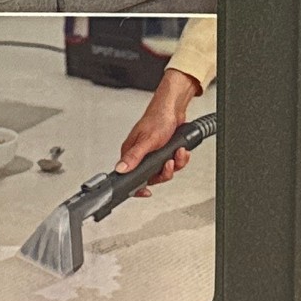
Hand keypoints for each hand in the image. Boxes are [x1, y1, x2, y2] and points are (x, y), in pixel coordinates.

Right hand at [117, 67, 204, 184]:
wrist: (174, 108)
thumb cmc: (158, 118)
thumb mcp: (147, 141)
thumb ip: (134, 157)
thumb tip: (120, 169)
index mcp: (131, 152)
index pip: (130, 176)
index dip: (138, 187)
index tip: (146, 192)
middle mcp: (141, 155)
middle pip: (152, 177)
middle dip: (164, 172)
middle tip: (169, 163)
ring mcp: (153, 154)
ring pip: (164, 171)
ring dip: (175, 163)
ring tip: (177, 152)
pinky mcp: (164, 152)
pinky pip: (173, 164)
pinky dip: (179, 158)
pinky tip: (180, 150)